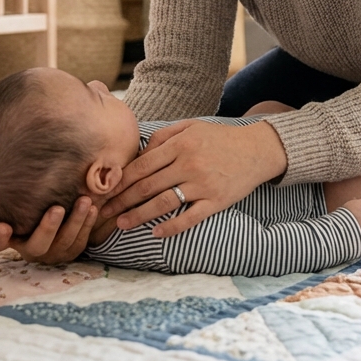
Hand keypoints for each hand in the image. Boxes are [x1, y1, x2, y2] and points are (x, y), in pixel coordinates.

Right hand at [0, 196, 98, 263]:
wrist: (57, 218)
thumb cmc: (32, 204)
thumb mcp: (20, 202)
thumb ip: (14, 193)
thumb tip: (5, 164)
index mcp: (11, 238)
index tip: (2, 227)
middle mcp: (29, 249)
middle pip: (37, 245)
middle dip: (48, 227)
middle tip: (57, 209)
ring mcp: (51, 253)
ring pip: (64, 242)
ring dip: (75, 221)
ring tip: (84, 201)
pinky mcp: (70, 252)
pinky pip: (80, 241)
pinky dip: (87, 224)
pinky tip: (93, 208)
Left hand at [102, 119, 286, 238]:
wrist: (257, 150)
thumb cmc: (219, 138)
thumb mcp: (190, 127)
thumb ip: (162, 138)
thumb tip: (137, 155)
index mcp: (180, 145)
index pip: (142, 166)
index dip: (120, 180)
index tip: (104, 191)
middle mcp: (189, 164)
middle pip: (147, 186)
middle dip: (122, 200)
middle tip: (103, 212)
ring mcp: (203, 185)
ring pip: (163, 203)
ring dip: (139, 215)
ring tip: (121, 224)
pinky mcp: (216, 201)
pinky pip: (190, 217)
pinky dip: (171, 227)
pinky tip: (156, 232)